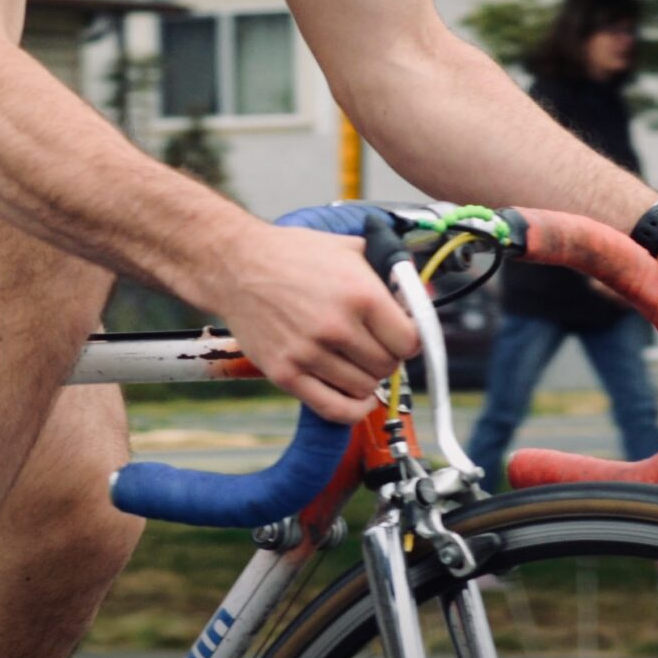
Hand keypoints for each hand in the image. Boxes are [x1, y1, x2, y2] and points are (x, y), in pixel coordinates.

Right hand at [205, 226, 419, 424]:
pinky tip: (358, 399)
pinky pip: (333, 409)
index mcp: (360, 294)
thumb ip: (387, 271)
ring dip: (367, 379)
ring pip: (364, 388)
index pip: (409, 341)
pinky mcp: (286, 373)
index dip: (410, 340)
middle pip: (388, 366)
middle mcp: (337, 327)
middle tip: (375, 347)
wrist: (237, 265)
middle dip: (388, 359)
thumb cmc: (293, 254)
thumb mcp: (349, 248)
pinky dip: (353, 409)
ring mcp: (309, 353)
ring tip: (357, 362)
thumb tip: (420, 293)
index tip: (401, 338)